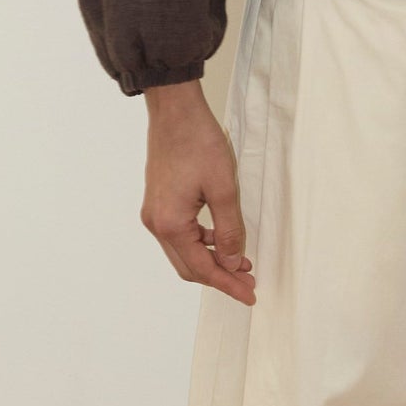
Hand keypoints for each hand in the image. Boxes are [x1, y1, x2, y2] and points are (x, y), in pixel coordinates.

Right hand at [140, 81, 255, 301]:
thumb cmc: (197, 142)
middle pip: (189, 267)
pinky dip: (202, 243)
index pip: (201, 269)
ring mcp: (155, 213)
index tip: (250, 294)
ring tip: (242, 262)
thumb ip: (230, 230)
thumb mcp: (224, 188)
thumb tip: (234, 262)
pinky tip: (223, 240)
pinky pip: (180, 235)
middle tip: (249, 282)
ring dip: (212, 260)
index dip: (228, 284)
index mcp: (170, 224)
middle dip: (220, 277)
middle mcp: (156, 224)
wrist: (175, 111)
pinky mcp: (159, 202)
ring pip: (184, 252)